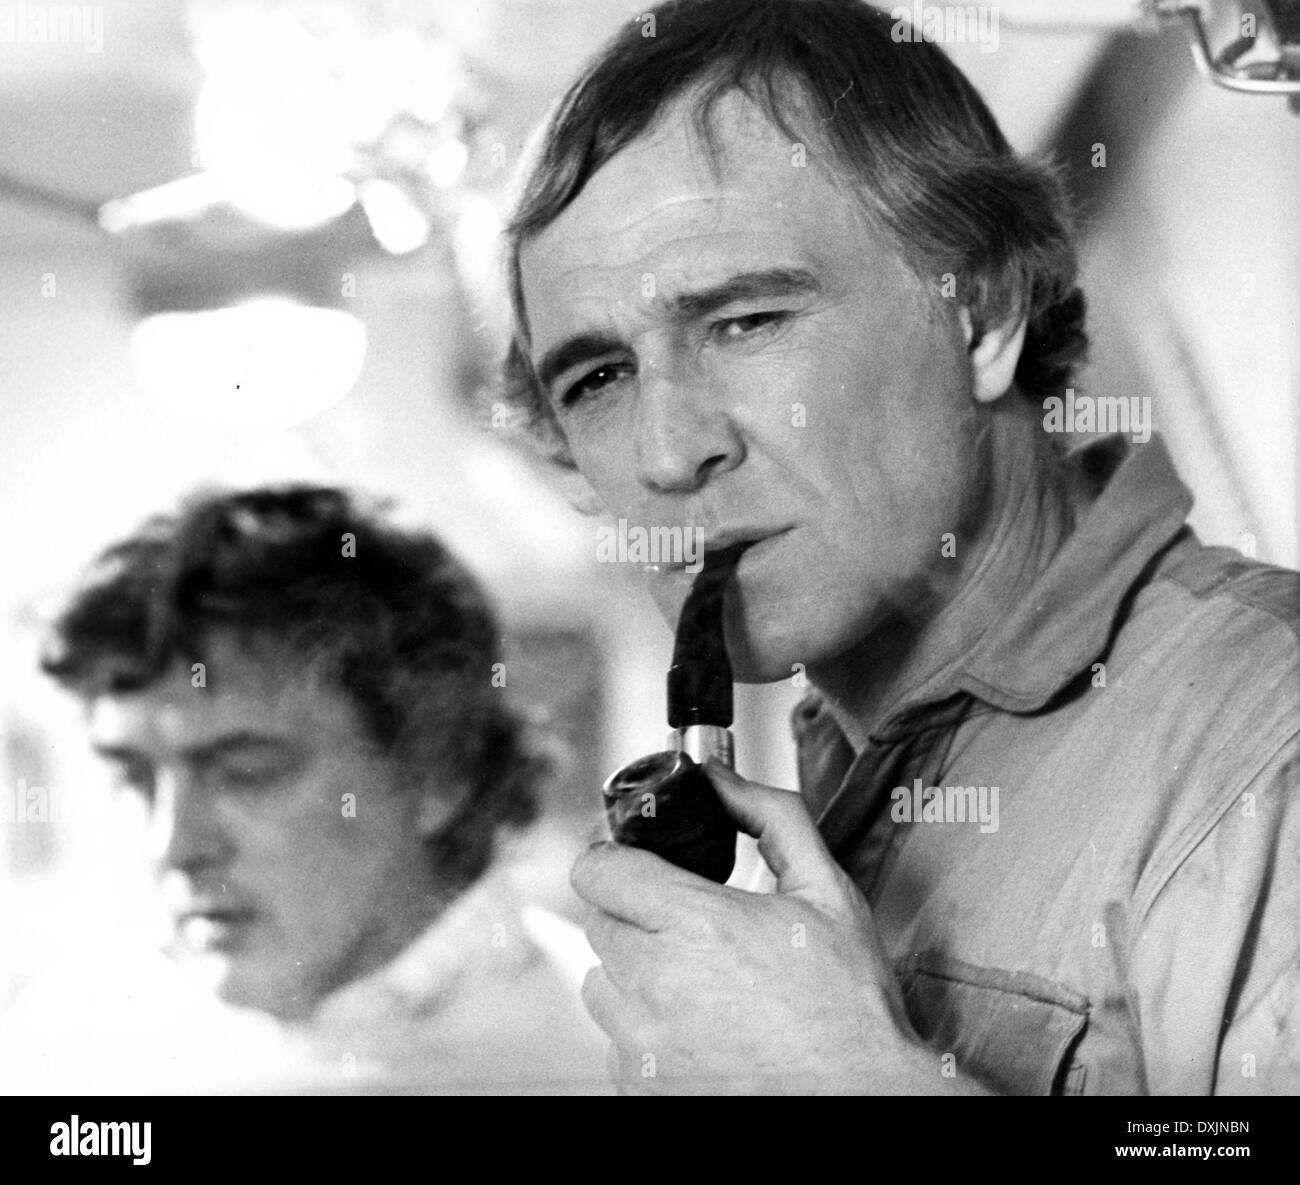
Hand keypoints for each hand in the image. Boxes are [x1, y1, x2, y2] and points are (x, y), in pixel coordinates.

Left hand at [572, 760, 932, 1093]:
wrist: (862, 1098)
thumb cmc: (849, 1004)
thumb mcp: (827, 891)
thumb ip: (771, 817)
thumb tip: (720, 777)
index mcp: (697, 925)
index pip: (596, 871)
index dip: (616, 859)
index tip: (640, 866)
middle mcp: (655, 985)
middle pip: (599, 923)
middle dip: (636, 915)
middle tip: (691, 927)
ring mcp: (642, 1045)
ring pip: (601, 984)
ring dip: (635, 974)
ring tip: (698, 982)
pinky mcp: (641, 1088)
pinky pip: (615, 1041)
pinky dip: (645, 1030)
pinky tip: (699, 1028)